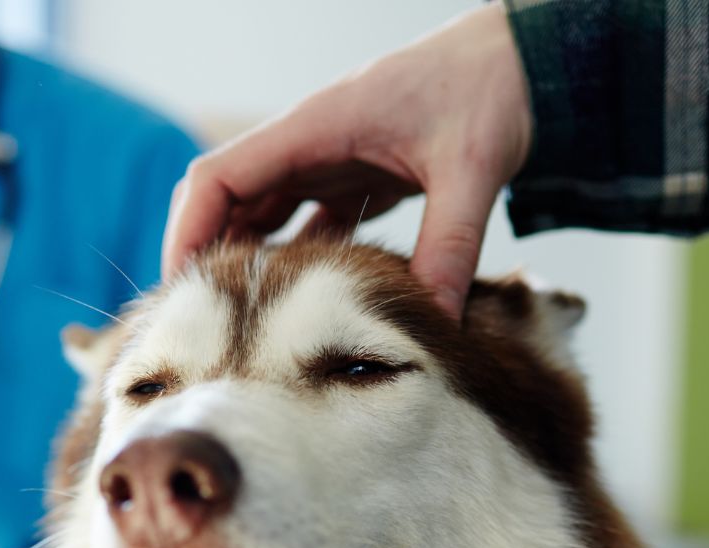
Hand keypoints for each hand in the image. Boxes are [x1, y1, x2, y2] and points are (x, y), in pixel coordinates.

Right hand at [161, 5, 531, 318]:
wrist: (525, 62)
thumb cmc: (493, 90)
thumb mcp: (472, 169)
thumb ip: (449, 247)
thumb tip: (434, 323)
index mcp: (316, 125)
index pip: (219, 176)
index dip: (187, 233)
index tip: (183, 291)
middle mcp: (307, 143)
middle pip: (223, 200)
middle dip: (203, 256)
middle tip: (202, 322)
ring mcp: (323, 160)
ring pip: (254, 214)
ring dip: (240, 262)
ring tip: (237, 324)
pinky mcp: (346, 178)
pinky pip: (295, 224)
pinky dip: (285, 262)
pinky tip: (290, 306)